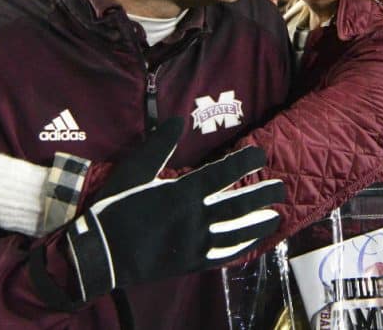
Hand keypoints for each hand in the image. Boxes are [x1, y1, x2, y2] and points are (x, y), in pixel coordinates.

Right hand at [66, 118, 283, 298]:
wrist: (101, 254)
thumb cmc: (114, 208)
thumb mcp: (134, 171)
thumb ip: (157, 146)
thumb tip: (176, 120)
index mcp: (181, 193)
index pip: (222, 174)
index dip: (244, 163)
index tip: (261, 155)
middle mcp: (194, 218)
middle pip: (237, 205)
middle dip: (261, 195)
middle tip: (281, 188)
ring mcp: (195, 243)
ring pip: (235, 232)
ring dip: (258, 223)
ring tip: (277, 215)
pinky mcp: (191, 262)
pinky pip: (222, 254)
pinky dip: (240, 248)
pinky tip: (252, 243)